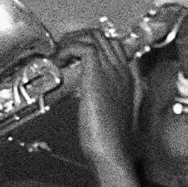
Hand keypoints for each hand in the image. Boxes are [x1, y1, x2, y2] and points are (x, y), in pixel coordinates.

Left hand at [53, 25, 137, 172]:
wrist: (113, 149)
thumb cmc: (110, 140)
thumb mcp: (109, 113)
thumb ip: (102, 98)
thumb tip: (88, 93)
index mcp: (127, 80)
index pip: (114, 47)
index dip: (93, 45)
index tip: (77, 51)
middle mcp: (121, 71)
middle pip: (103, 37)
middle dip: (80, 38)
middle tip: (64, 48)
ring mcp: (111, 70)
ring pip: (93, 37)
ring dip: (73, 41)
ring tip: (60, 51)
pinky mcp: (97, 74)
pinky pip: (83, 47)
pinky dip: (68, 48)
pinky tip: (60, 59)